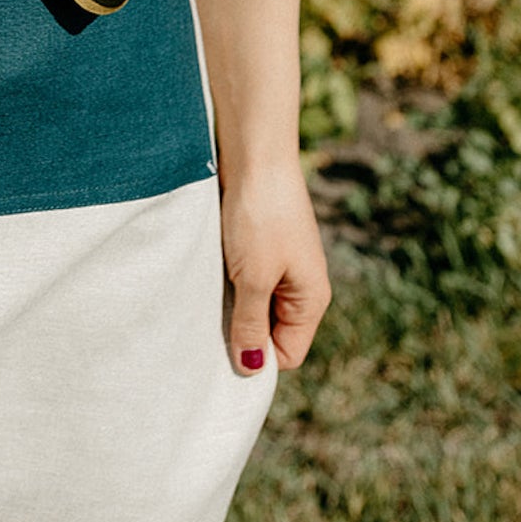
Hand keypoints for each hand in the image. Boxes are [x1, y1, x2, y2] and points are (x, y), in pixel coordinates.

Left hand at [219, 159, 330, 376]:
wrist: (255, 154)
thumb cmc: (260, 216)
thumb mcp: (253, 278)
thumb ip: (251, 324)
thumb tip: (250, 367)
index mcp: (311, 299)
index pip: (287, 353)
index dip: (258, 357)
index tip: (223, 350)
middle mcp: (301, 285)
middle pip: (271, 331)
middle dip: (242, 331)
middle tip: (209, 325)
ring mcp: (281, 263)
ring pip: (255, 304)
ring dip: (232, 304)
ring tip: (209, 295)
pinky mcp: (261, 244)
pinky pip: (246, 278)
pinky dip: (228, 281)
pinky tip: (210, 273)